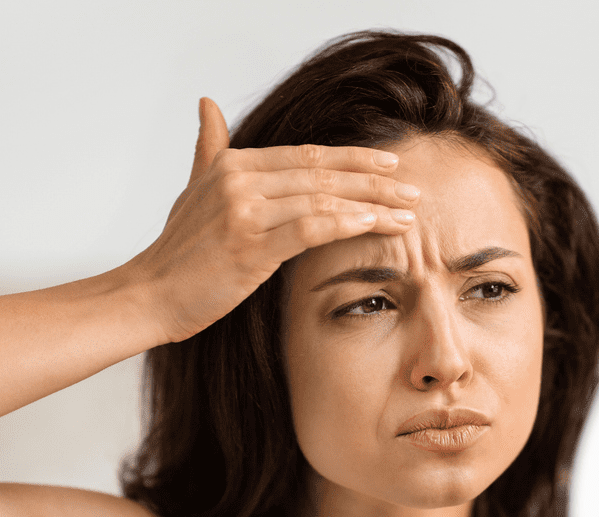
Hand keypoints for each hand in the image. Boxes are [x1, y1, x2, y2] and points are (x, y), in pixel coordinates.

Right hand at [132, 97, 419, 343]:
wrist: (150, 294)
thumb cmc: (179, 251)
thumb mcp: (194, 189)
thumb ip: (210, 149)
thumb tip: (208, 105)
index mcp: (233, 164)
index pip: (308, 155)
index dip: (353, 159)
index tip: (388, 165)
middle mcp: (239, 179)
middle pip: (323, 173)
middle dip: (374, 181)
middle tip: (412, 189)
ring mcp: (244, 210)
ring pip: (323, 198)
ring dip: (372, 206)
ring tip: (406, 213)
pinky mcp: (250, 245)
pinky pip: (310, 229)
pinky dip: (346, 224)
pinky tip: (375, 225)